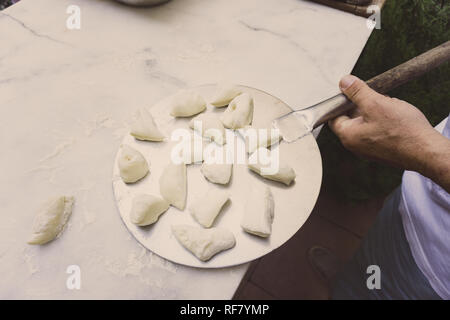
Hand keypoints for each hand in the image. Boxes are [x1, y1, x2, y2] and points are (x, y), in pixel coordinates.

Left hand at [329, 75, 449, 191]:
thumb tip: (344, 82)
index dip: (341, 101)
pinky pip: (378, 130)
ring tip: (391, 107)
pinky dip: (384, 121)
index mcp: (348, 136)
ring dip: (376, 111)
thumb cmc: (403, 131)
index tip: (352, 91)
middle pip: (351, 118)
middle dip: (363, 104)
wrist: (426, 151)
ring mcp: (368, 149)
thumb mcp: (376, 104)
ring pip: (366, 122)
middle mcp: (355, 146)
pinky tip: (397, 117)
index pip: (333, 116)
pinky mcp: (382, 150)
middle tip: (377, 97)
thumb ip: (357, 92)